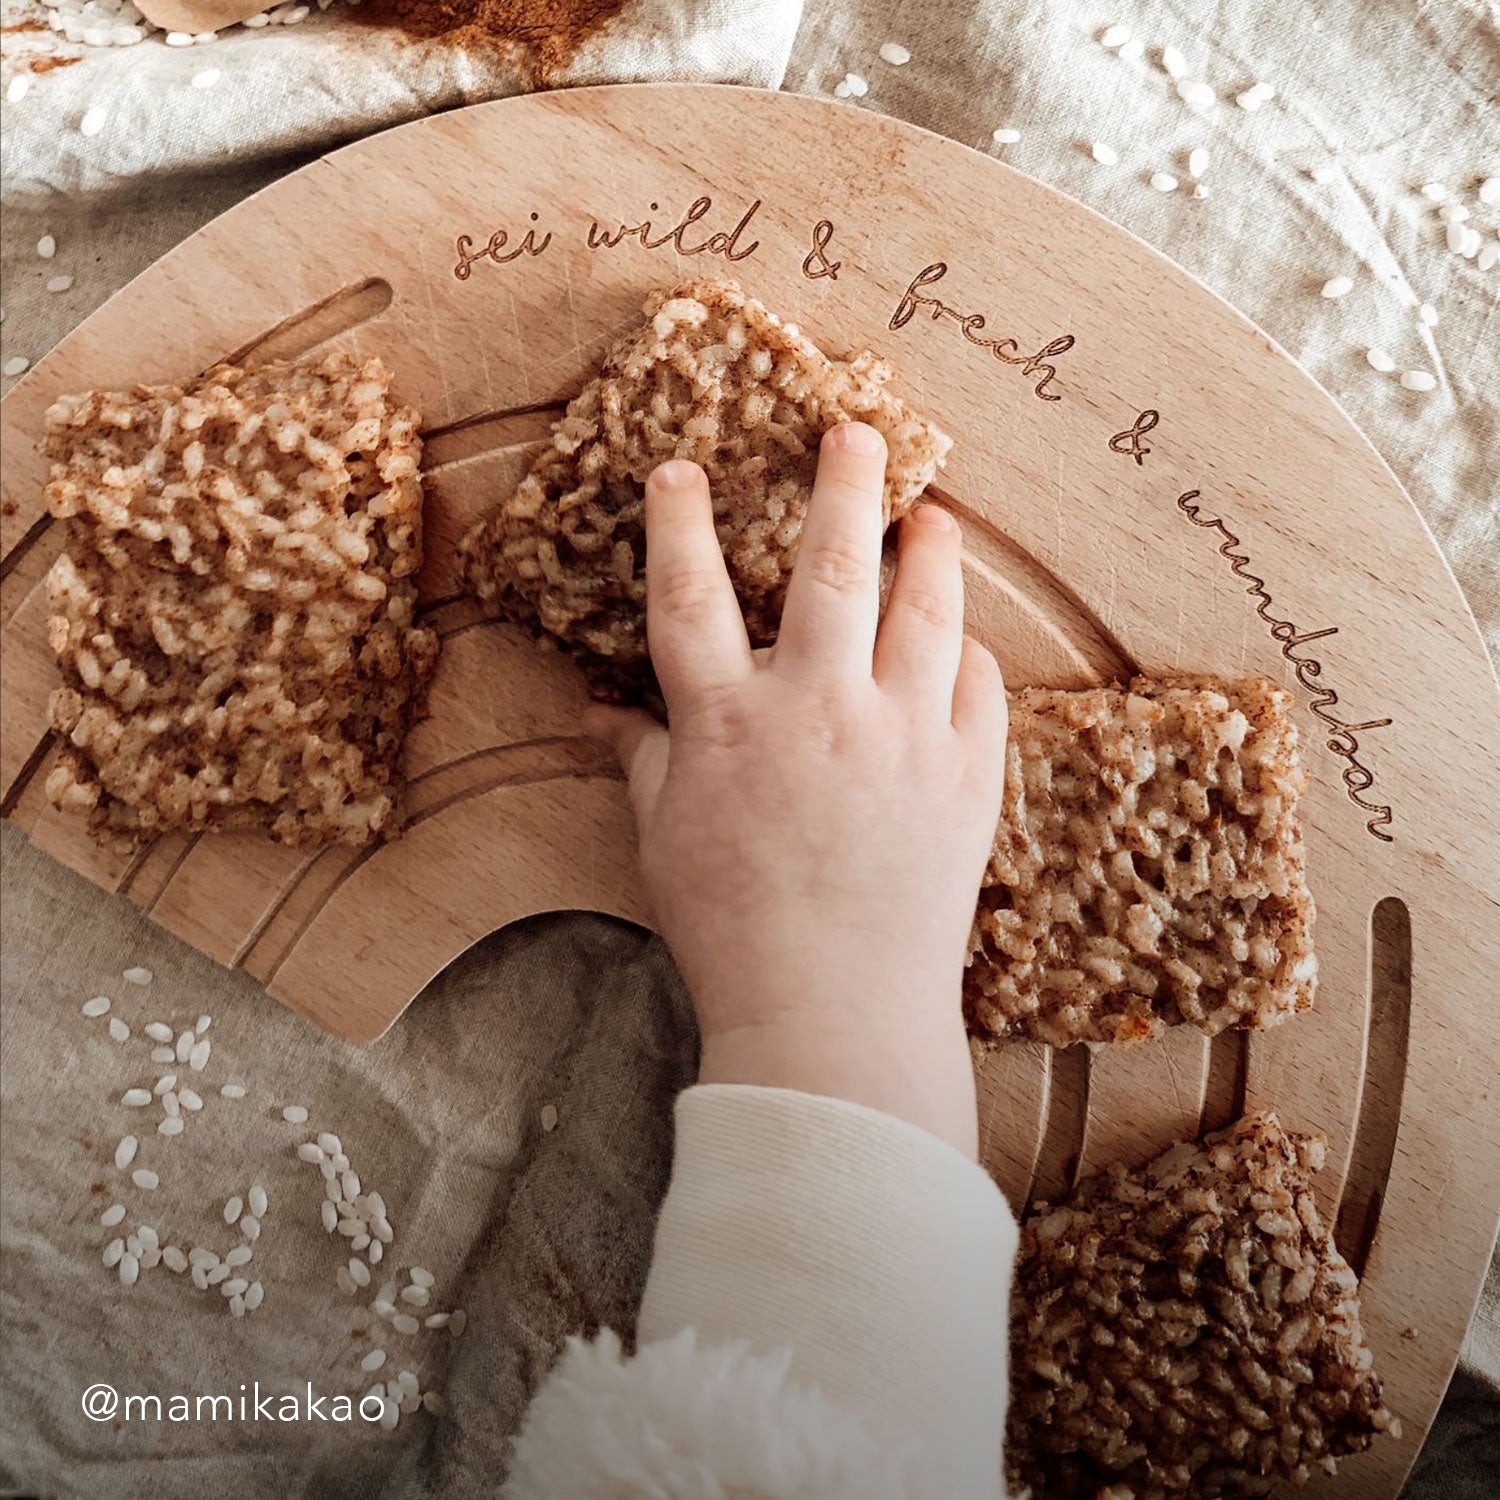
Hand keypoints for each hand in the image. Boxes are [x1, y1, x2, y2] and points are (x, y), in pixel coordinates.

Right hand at [585, 423, 1007, 1156]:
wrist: (833, 1013)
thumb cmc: (731, 928)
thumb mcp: (664, 838)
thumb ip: (641, 758)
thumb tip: (597, 711)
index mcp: (729, 724)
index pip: (692, 596)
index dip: (680, 524)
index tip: (683, 467)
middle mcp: (820, 710)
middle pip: (832, 568)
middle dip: (845, 485)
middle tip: (857, 431)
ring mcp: (904, 738)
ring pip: (926, 612)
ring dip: (931, 552)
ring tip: (935, 517)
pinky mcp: (967, 776)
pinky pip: (978, 690)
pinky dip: (970, 656)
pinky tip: (964, 639)